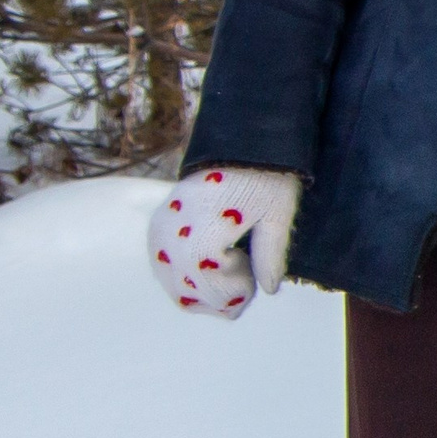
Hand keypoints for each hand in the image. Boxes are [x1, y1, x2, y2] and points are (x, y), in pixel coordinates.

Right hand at [148, 166, 299, 318]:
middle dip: (220, 297)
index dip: (237, 293)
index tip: (256, 283)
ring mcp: (159, 233)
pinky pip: (165, 269)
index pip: (213, 290)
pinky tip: (214, 266)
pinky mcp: (158, 227)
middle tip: (247, 283)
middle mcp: (171, 237)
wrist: (239, 140)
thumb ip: (271, 255)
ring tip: (233, 272)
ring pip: (174, 286)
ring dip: (203, 291)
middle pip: (189, 294)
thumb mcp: (278, 215)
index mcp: (200, 236)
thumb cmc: (265, 174)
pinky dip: (188, 278)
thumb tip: (268, 289)